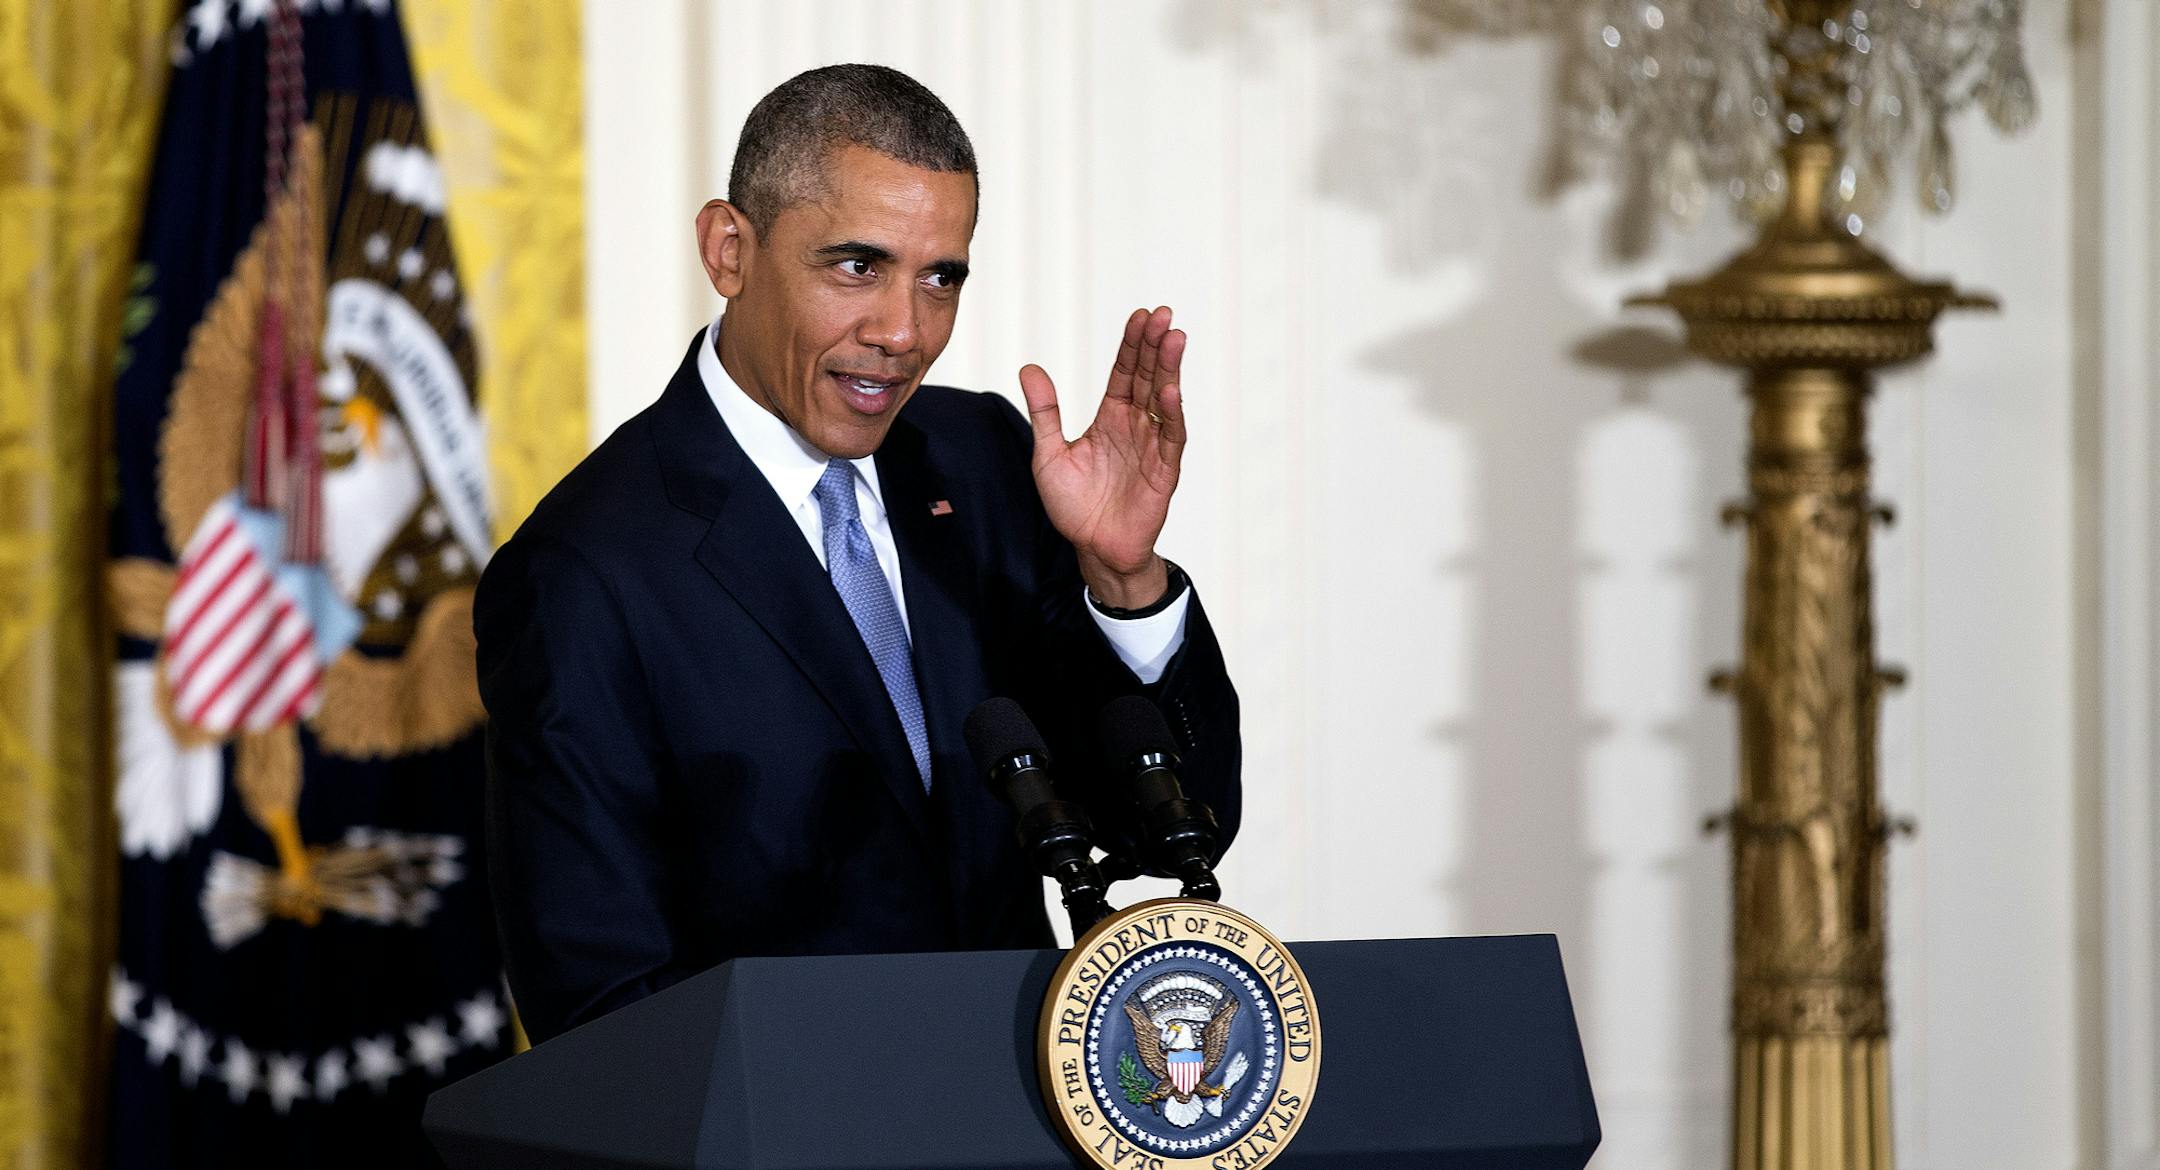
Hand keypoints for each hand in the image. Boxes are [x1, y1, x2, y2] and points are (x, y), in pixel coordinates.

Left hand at [1019, 306, 1185, 609]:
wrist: (1092, 549)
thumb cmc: (1073, 506)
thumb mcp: (1048, 453)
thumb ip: (1044, 412)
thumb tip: (1029, 368)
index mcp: (1111, 418)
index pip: (1124, 372)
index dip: (1132, 345)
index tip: (1139, 316)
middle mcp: (1135, 426)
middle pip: (1147, 377)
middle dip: (1154, 345)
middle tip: (1162, 314)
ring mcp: (1152, 447)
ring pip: (1163, 400)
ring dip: (1169, 369)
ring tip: (1174, 337)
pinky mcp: (1163, 472)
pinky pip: (1169, 438)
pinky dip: (1171, 414)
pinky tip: (1170, 389)